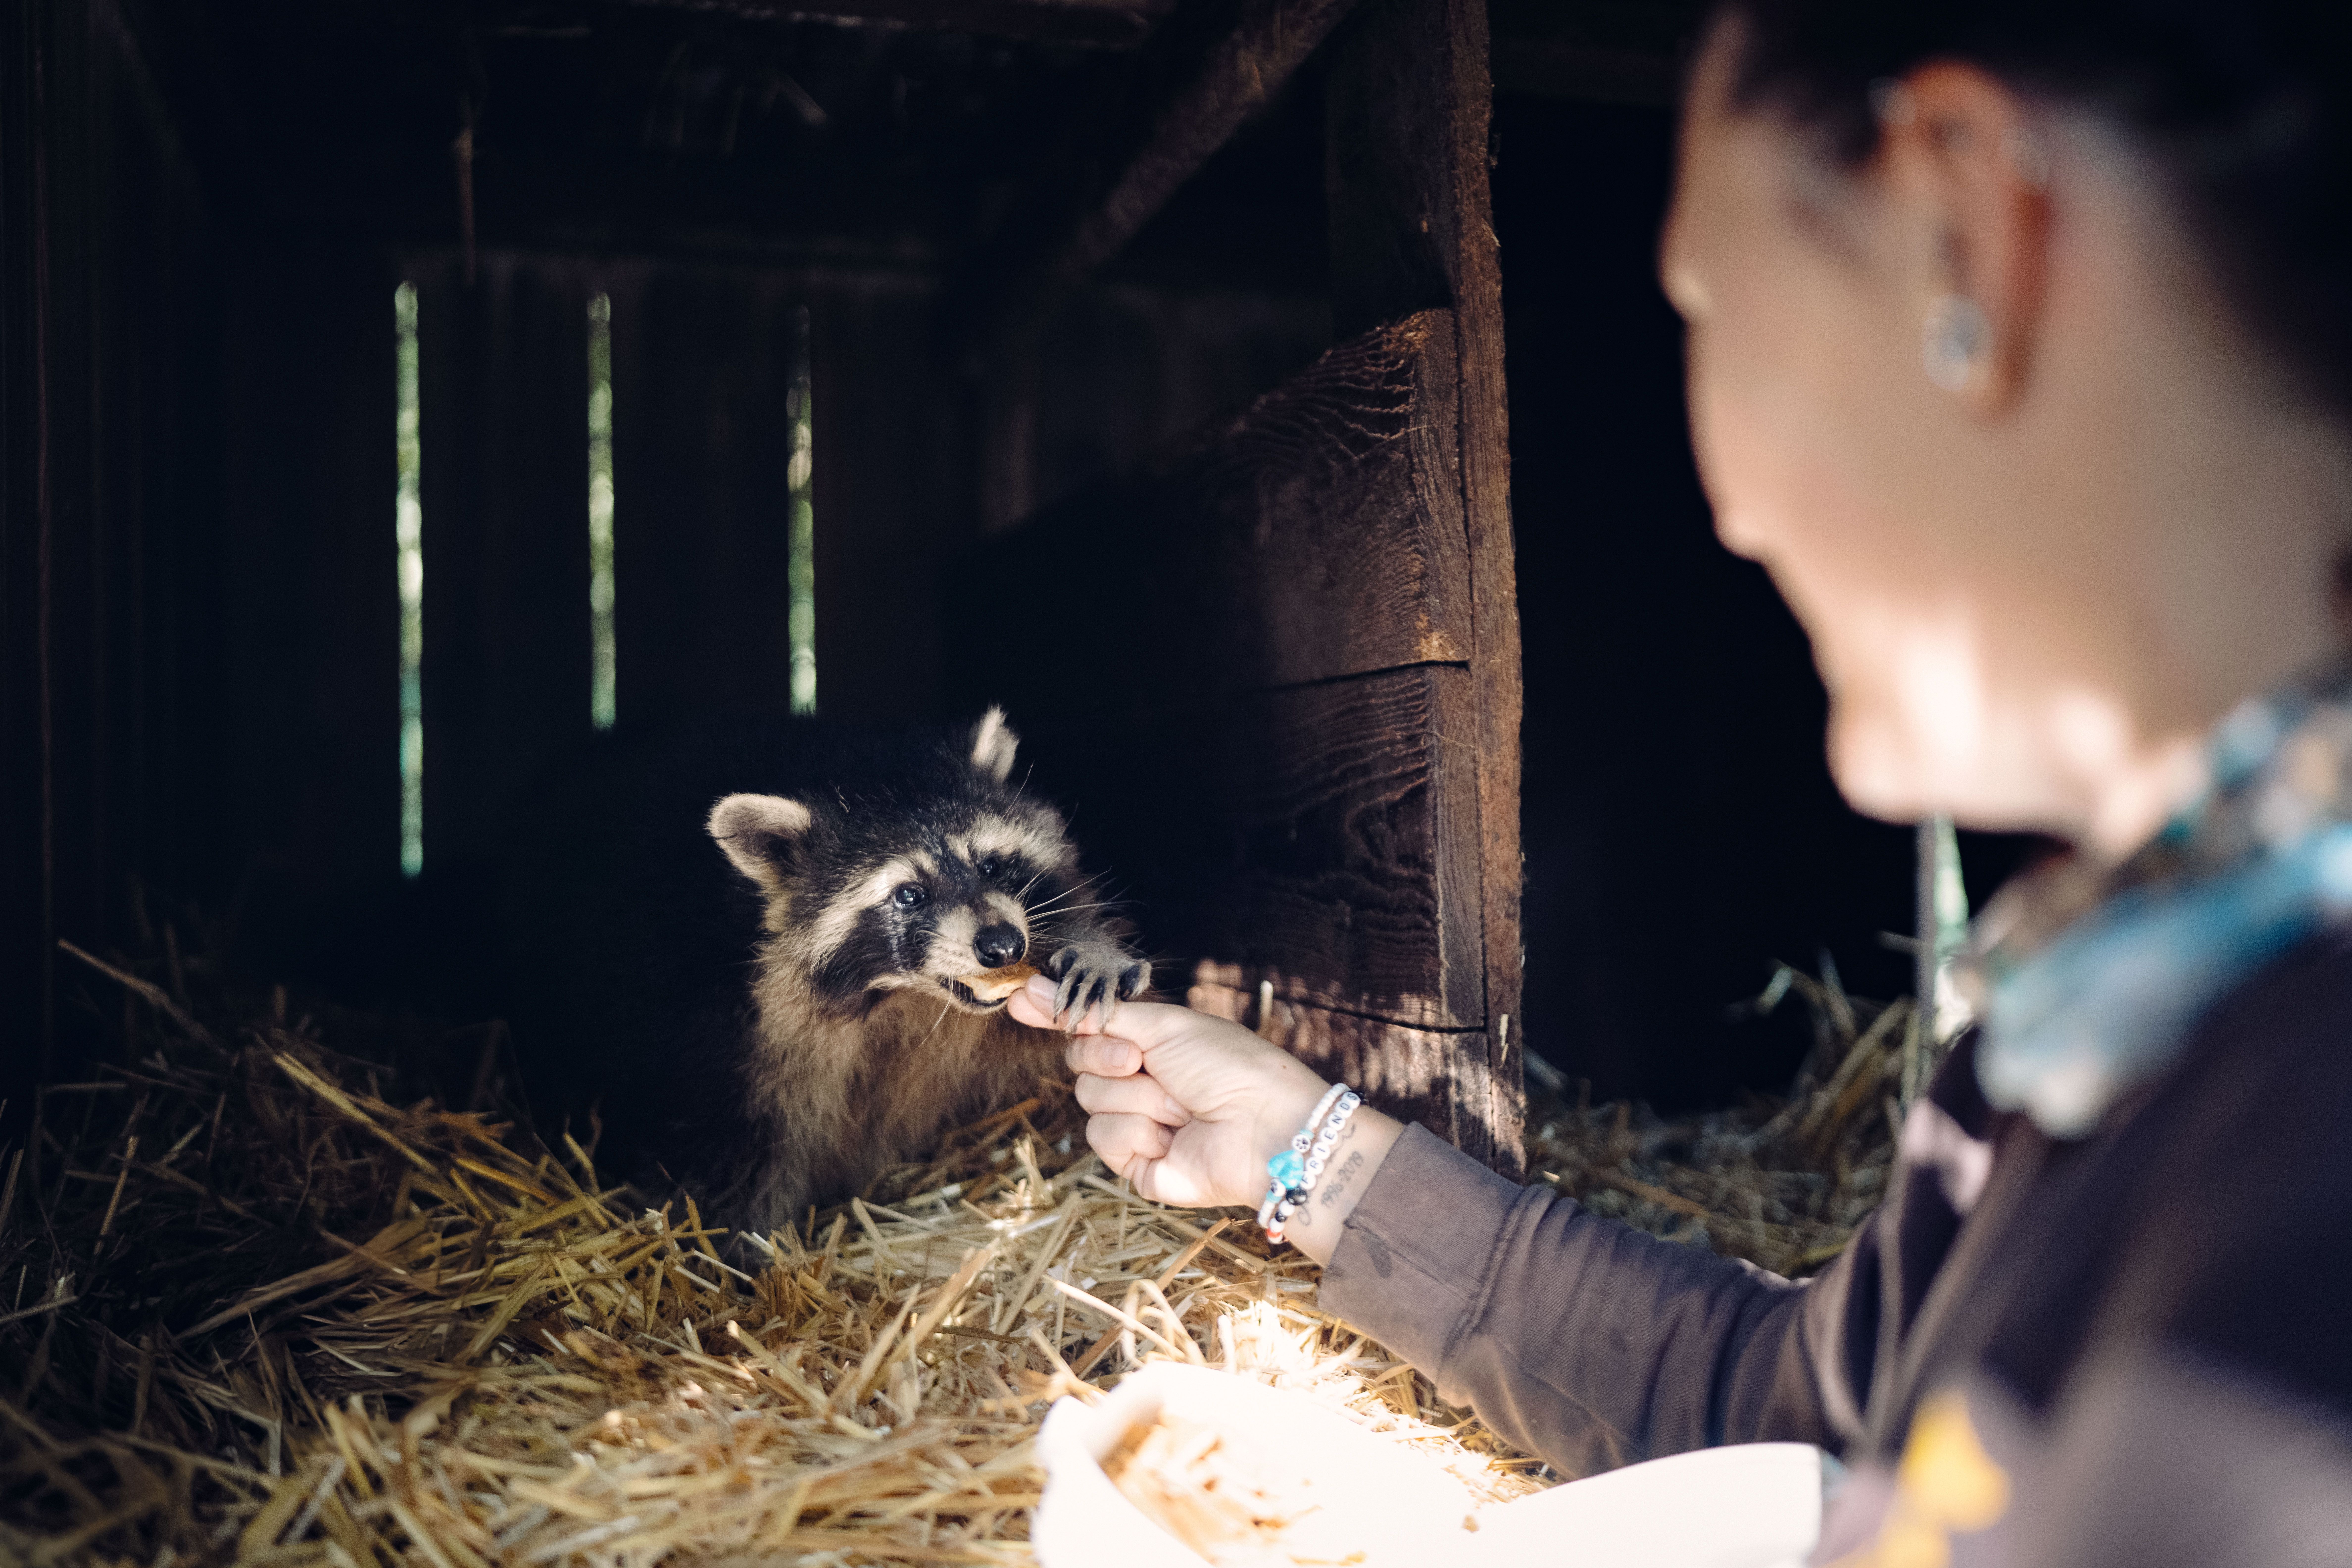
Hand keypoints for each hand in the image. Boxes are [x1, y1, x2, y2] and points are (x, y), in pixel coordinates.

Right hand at [1011, 976, 1327, 1208]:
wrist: (1264, 1127)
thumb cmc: (1228, 1066)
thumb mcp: (1163, 1025)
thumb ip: (1096, 1011)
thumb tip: (1029, 987)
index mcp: (1149, 1043)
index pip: (1086, 1027)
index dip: (1058, 1014)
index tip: (1022, 1000)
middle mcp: (1140, 1082)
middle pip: (1080, 1063)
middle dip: (1109, 1057)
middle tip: (1145, 1061)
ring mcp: (1137, 1124)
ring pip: (1091, 1102)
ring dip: (1135, 1098)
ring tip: (1179, 1105)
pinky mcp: (1136, 1164)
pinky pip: (1104, 1139)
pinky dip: (1137, 1132)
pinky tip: (1172, 1137)